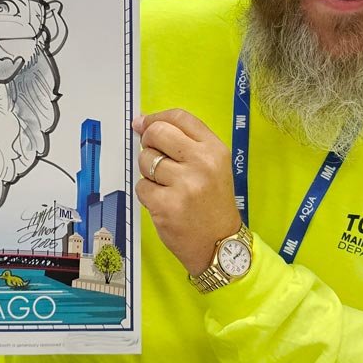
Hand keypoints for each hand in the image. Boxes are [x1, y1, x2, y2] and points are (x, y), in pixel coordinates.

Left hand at [133, 110, 240, 275]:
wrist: (220, 245)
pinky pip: (141, 186)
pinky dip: (147, 193)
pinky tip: (163, 201)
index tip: (143, 123)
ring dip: (148, 171)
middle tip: (153, 154)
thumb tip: (143, 124)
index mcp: (214, 150)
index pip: (180, 117)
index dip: (156, 117)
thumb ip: (185, 143)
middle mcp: (201, 163)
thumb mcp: (213, 165)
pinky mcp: (166, 206)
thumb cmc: (213, 202)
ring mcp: (183, 185)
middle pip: (158, 133)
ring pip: (145, 160)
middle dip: (148, 141)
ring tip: (166, 185)